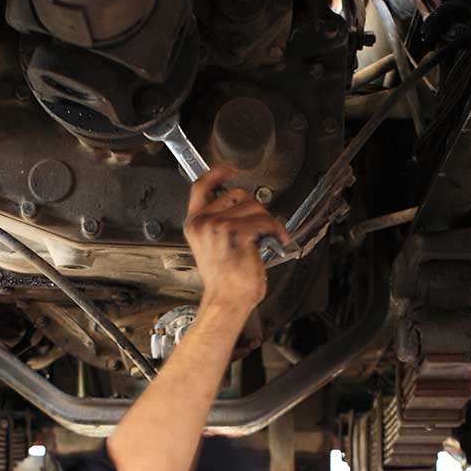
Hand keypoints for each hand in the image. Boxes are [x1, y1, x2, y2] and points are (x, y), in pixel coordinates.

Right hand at [184, 165, 287, 316]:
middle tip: (261, 225)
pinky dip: (275, 230)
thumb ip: (219, 222)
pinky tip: (275, 240)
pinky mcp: (236, 233)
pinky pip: (265, 220)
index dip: (217, 173)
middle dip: (255, 207)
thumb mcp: (212, 246)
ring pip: (254, 206)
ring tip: (268, 237)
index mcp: (194, 224)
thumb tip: (243, 206)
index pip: (201, 187)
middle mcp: (204, 222)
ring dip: (268, 221)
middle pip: (237, 194)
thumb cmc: (224, 280)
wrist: (226, 300)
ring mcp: (218, 226)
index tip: (229, 170)